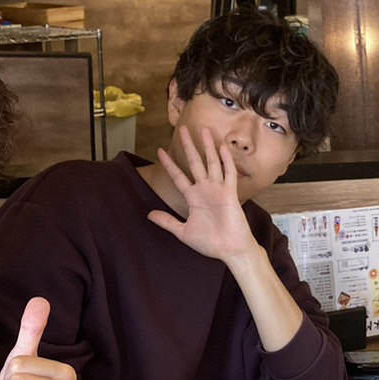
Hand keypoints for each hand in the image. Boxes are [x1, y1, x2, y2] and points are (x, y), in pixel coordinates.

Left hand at [148, 127, 258, 263]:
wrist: (230, 250)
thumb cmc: (210, 243)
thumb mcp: (183, 232)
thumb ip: (167, 221)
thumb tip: (148, 215)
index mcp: (193, 198)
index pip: (178, 176)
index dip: (169, 163)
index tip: (159, 151)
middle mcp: (205, 190)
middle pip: (195, 163)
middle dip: (188, 146)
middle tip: (182, 129)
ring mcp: (218, 190)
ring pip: (212, 163)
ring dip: (208, 147)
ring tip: (204, 130)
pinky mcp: (230, 193)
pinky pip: (228, 173)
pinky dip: (226, 160)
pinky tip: (222, 147)